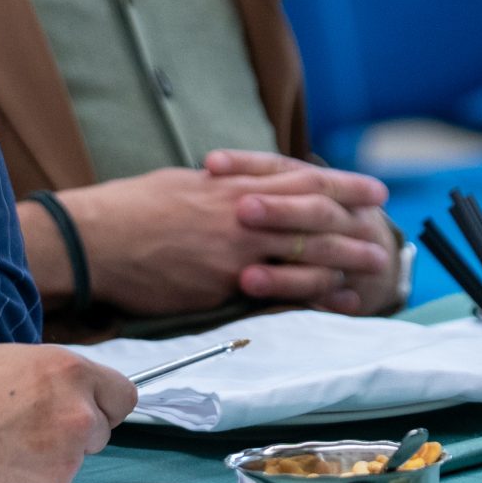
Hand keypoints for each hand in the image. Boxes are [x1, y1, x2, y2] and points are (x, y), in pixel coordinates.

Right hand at [0, 341, 133, 482]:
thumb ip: (23, 369)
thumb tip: (26, 379)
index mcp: (65, 371)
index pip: (121, 395)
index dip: (100, 404)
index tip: (82, 412)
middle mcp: (75, 415)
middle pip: (100, 433)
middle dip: (70, 436)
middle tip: (25, 437)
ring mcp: (62, 462)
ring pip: (70, 468)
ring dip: (44, 466)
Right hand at [50, 158, 393, 316]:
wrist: (96, 238)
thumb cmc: (132, 207)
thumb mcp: (183, 182)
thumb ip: (222, 187)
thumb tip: (242, 187)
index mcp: (234, 184)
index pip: (303, 179)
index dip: (344, 185)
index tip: (374, 190)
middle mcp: (243, 215)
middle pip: (314, 220)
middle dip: (354, 230)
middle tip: (385, 241)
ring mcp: (235, 252)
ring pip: (303, 259)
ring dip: (342, 267)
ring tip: (371, 276)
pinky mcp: (221, 287)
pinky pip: (277, 295)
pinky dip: (309, 299)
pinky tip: (332, 303)